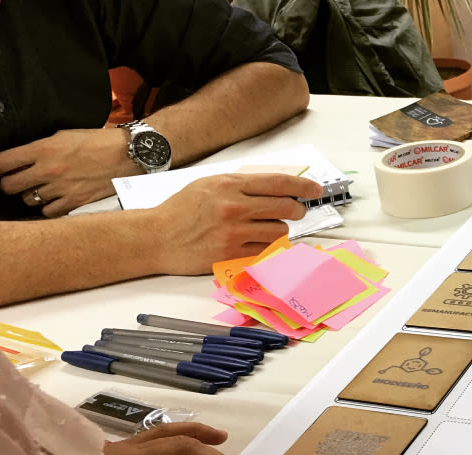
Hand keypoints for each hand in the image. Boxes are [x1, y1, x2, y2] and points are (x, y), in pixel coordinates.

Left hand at [0, 127, 134, 216]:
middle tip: (15, 181)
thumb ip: (42, 147)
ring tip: (41, 189)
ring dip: (31, 195)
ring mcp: (62, 188)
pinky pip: (49, 212)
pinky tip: (55, 199)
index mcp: (43, 148)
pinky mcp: (75, 201)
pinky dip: (49, 207)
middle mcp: (49, 170)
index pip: (1, 162)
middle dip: (9, 183)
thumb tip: (24, 157)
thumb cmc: (100, 141)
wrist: (129, 154)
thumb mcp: (65, 135)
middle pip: (9, 185)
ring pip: (28, 200)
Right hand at [145, 173, 321, 274]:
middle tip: (295, 211)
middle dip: (296, 210)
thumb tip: (278, 187)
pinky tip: (252, 242)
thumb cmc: (182, 211)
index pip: (278, 183)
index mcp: (229, 185)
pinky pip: (265, 250)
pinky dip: (265, 246)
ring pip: (279, 231)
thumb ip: (242, 185)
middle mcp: (233, 207)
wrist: (155, 237)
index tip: (315, 189)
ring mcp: (234, 232)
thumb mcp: (209, 185)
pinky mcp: (232, 254)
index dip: (303, 186)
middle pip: (286, 207)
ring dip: (277, 230)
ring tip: (260, 228)